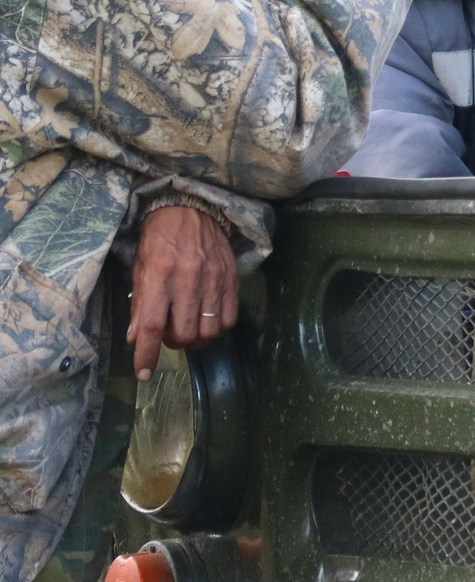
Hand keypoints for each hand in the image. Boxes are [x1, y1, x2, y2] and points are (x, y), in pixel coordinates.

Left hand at [128, 207, 238, 381]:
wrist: (192, 209)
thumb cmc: (159, 239)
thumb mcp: (140, 268)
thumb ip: (140, 303)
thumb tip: (136, 338)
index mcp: (159, 275)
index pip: (153, 325)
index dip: (148, 354)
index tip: (144, 372)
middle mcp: (188, 278)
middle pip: (184, 333)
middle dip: (174, 344)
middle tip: (169, 335)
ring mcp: (214, 279)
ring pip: (209, 331)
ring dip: (196, 340)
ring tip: (189, 329)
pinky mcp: (232, 278)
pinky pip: (230, 318)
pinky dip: (218, 329)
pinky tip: (208, 321)